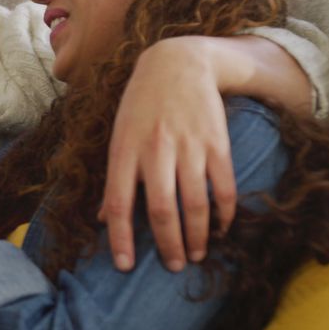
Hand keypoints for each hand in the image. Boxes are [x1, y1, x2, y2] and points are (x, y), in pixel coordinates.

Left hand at [100, 37, 236, 272]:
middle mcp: (154, 150)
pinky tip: (220, 228)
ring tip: (195, 255)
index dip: (121, 238)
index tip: (125, 266)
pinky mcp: (216, 142)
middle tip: (172, 266)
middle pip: (160, 210)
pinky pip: (223, 188)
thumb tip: (104, 219)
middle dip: (167, 245)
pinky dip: (224, 214)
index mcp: (124, 150)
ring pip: (194, 204)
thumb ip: (114, 176)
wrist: (177, 63)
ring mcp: (188, 146)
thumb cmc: (141, 105)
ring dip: (196, 237)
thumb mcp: (118, 135)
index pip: (118, 202)